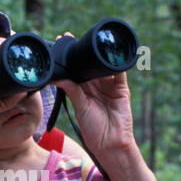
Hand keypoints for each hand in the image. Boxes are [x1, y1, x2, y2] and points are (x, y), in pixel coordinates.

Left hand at [54, 32, 135, 153]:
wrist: (111, 142)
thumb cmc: (93, 130)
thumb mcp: (80, 108)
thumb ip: (72, 91)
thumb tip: (59, 78)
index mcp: (82, 90)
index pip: (75, 69)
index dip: (69, 57)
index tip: (60, 41)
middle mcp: (94, 85)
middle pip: (88, 64)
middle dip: (81, 52)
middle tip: (71, 38)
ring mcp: (108, 85)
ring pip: (102, 65)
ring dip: (97, 54)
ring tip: (90, 43)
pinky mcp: (121, 87)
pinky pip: (119, 71)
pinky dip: (116, 62)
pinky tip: (110, 53)